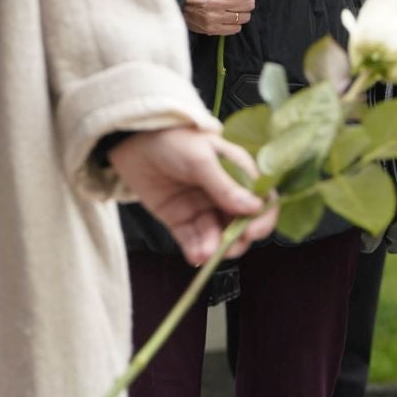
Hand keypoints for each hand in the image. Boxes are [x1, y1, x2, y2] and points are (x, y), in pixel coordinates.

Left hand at [109, 129, 276, 264]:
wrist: (134, 141)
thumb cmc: (174, 140)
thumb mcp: (202, 159)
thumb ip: (225, 185)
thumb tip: (254, 208)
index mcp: (238, 172)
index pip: (262, 199)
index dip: (262, 218)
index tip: (253, 232)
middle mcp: (224, 192)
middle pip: (242, 223)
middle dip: (238, 239)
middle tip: (228, 247)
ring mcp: (203, 208)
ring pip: (218, 235)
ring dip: (215, 247)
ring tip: (205, 252)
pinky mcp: (181, 220)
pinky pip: (193, 240)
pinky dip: (196, 251)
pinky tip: (196, 255)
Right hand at [184, 0, 255, 36]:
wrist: (179, 3)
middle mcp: (216, 1)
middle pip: (248, 3)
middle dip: (247, 1)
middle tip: (240, 0)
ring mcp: (214, 16)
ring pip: (244, 17)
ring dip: (242, 13)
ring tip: (233, 9)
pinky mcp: (211, 29)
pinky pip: (236, 29)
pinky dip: (235, 24)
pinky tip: (228, 18)